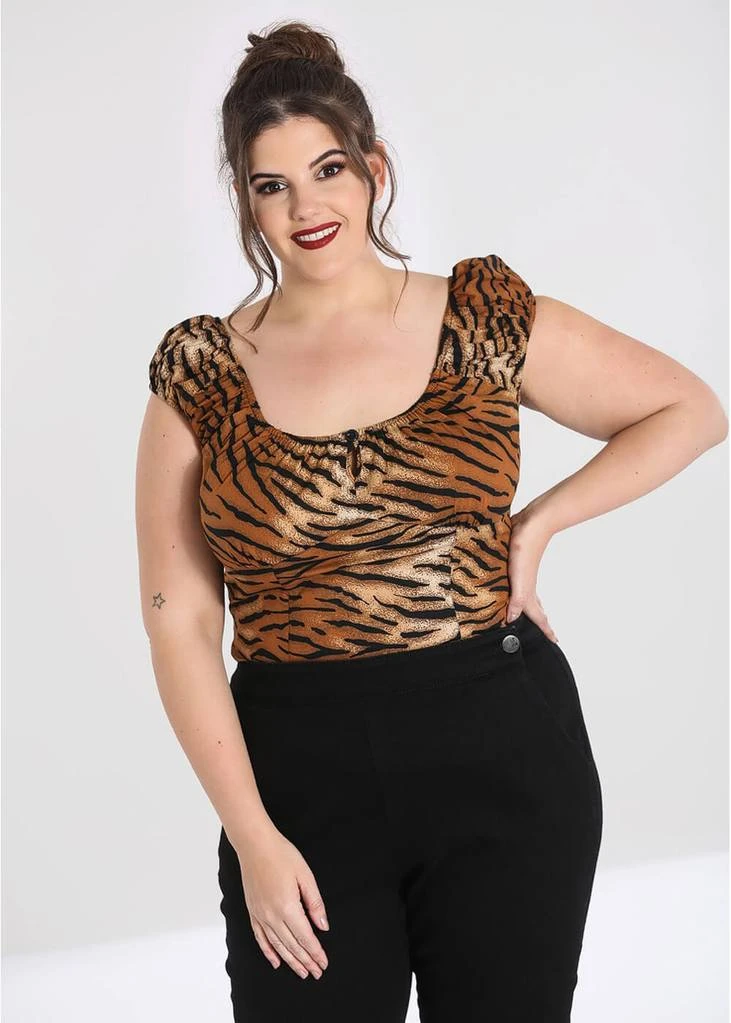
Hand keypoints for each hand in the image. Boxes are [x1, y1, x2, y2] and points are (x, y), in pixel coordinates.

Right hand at [235, 826, 329, 979]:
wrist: (255, 845)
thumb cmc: (282, 855)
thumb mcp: (305, 875)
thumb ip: (315, 903)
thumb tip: (323, 927)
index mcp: (288, 907)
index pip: (305, 938)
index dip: (316, 952)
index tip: (324, 964)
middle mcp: (272, 916)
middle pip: (292, 946)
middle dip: (306, 961)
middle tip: (316, 973)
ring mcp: (260, 915)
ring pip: (277, 946)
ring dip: (291, 961)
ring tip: (302, 972)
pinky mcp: (252, 912)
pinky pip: (260, 938)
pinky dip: (269, 952)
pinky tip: (276, 961)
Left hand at [505, 505, 558, 642]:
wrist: (533, 524)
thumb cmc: (524, 551)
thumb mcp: (519, 578)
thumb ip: (517, 600)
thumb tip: (513, 619)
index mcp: (527, 591)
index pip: (537, 615)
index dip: (545, 628)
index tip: (555, 641)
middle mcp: (526, 584)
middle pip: (535, 606)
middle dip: (540, 620)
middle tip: (546, 631)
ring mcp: (522, 572)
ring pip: (527, 594)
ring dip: (528, 605)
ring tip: (526, 613)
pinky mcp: (516, 560)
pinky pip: (518, 581)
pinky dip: (517, 588)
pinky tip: (510, 583)